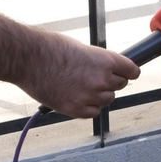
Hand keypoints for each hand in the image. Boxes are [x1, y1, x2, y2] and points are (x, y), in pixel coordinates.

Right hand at [16, 33, 139, 117]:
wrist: (29, 59)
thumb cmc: (52, 49)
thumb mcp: (84, 50)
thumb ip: (100, 62)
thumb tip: (109, 70)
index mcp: (107, 61)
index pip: (132, 71)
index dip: (128, 72)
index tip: (127, 74)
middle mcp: (102, 80)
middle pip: (120, 86)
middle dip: (111, 82)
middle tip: (95, 79)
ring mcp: (89, 96)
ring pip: (107, 100)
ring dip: (99, 95)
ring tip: (82, 87)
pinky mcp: (75, 109)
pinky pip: (94, 112)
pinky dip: (89, 107)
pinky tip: (78, 98)